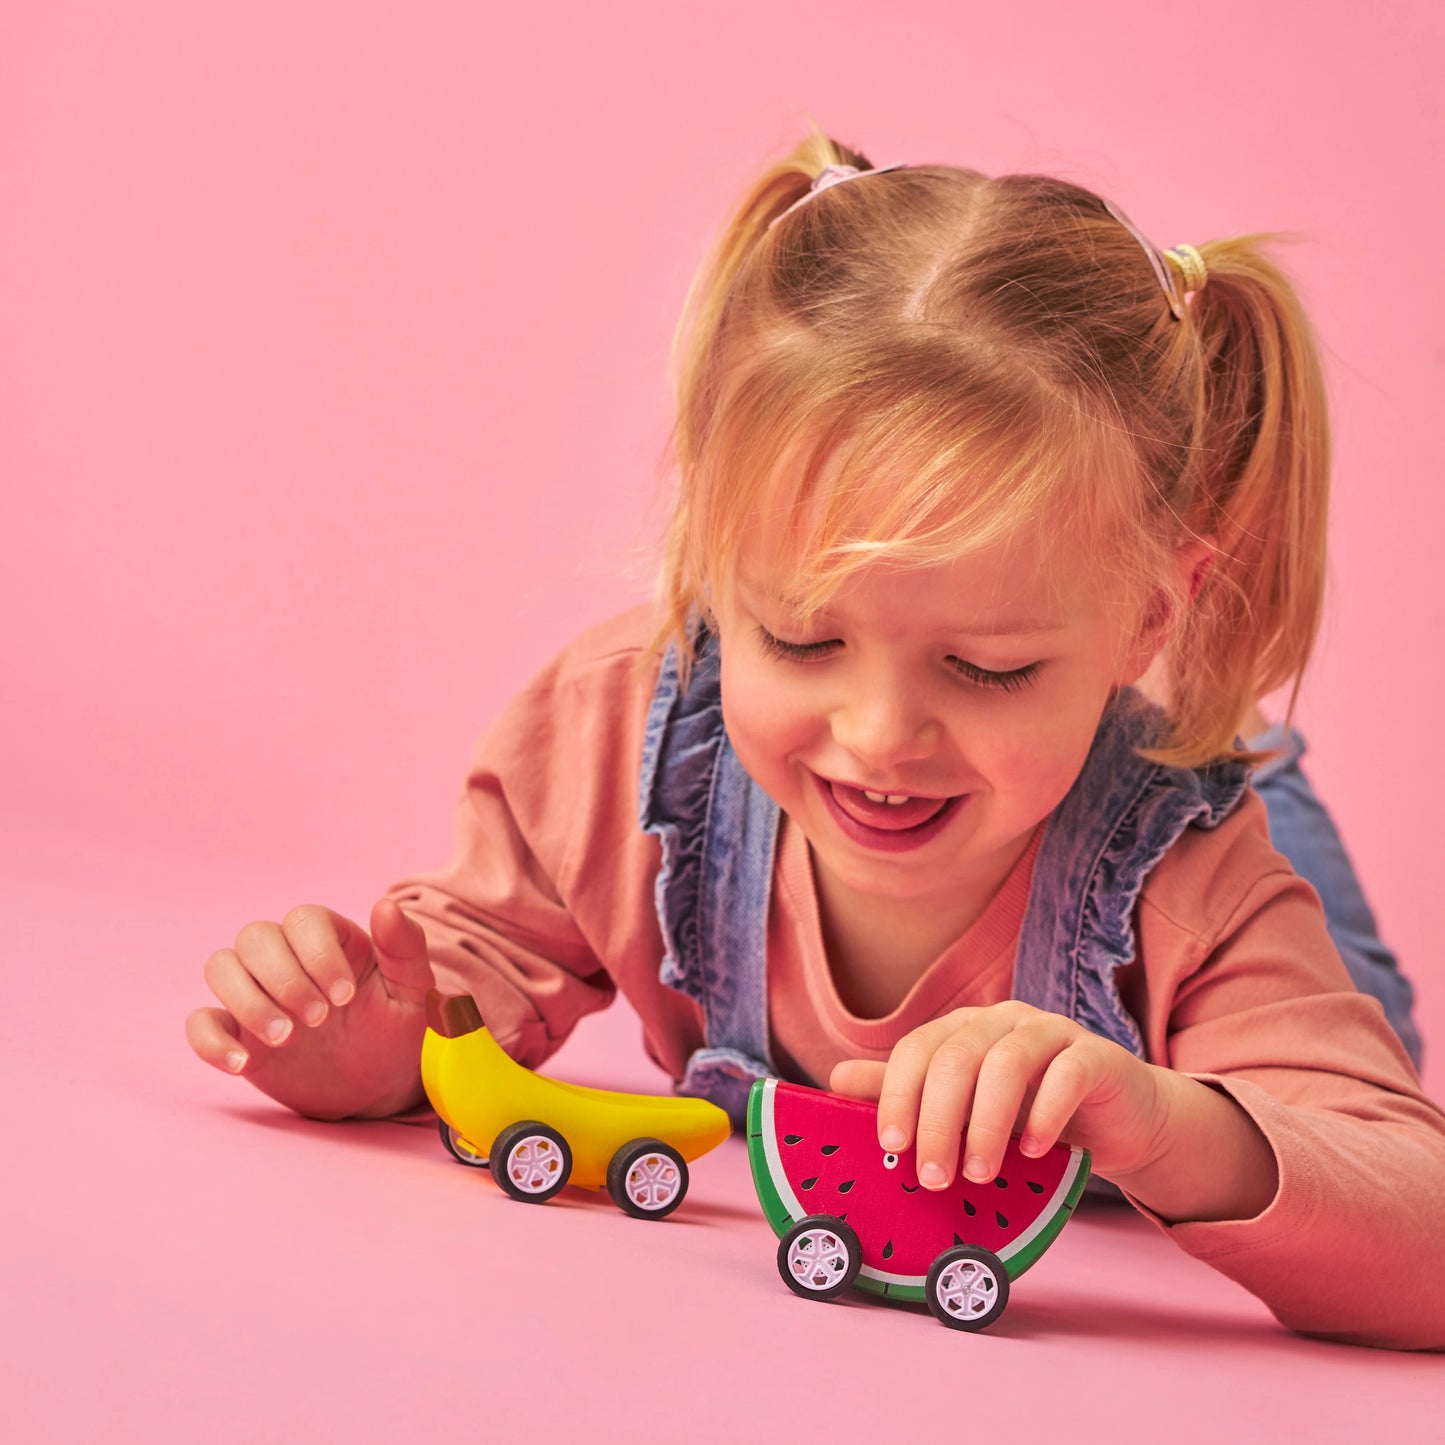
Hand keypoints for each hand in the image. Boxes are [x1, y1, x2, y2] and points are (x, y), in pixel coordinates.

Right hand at [185, 898, 433, 1119]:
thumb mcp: (412, 994)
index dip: (318, 953)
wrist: (377, 1087)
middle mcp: (288, 958)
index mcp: (330, 940)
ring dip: (246, 1000)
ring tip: (284, 1039)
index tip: (344, 998)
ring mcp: (257, 993)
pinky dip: (211, 1041)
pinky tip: (242, 1064)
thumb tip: (386, 905)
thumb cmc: (396, 1031)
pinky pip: (200, 1022)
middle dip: (282, 978)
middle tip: (317, 1020)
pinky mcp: (236, 1032)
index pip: (304, 920)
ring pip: (221, 966)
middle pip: (255, 936)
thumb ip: (404, 949)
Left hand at [829, 1001, 1169, 1189]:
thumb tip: (837, 1079)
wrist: (1117, 1120)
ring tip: (981, 1174)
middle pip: (956, 1057)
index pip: (916, 1049)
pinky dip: (1046, 1113)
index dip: (897, 1094)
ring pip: (1006, 1063)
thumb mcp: (967, 1110)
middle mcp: (1002, 1020)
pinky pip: (1067, 1073)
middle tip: (933, 1175)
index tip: (890, 1145)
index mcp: (963, 1028)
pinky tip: (1033, 1150)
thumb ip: (908, 1093)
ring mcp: (1051, 1031)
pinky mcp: (1096, 1055)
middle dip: (938, 1121)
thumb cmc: (1033, 1114)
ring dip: (987, 1124)